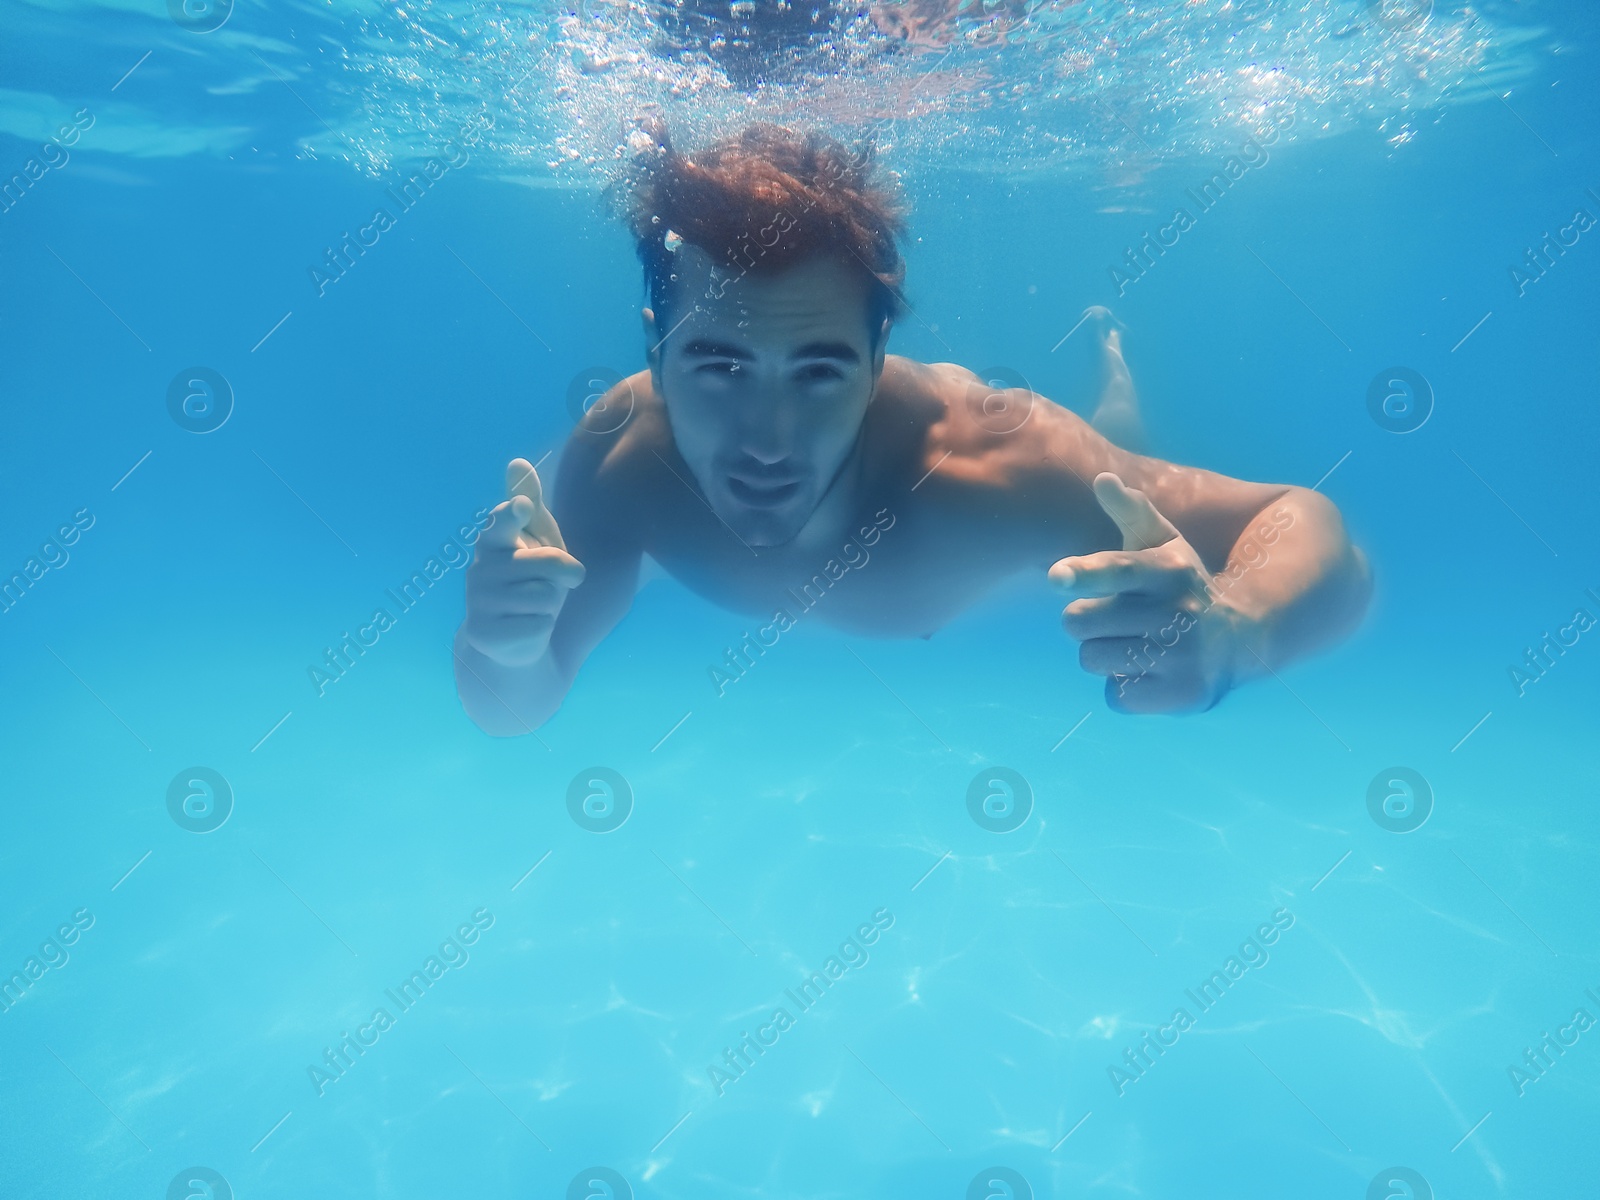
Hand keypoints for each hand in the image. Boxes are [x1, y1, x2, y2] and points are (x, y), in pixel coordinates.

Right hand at [463, 458, 585, 666]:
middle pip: (550, 564)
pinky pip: (539, 626)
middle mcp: (479, 568)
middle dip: (566, 575)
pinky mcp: (484, 634)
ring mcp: (477, 602)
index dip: (514, 515)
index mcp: (492, 540)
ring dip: (552, 605)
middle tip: (555, 583)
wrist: (509, 637)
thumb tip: (518, 461)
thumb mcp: (535, 539)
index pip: (503, 523)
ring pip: (546, 597)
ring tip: (534, 607)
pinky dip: (542, 629)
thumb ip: (529, 503)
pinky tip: (524, 628)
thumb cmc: (528, 578)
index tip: (521, 507)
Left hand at [1049, 473, 1244, 713]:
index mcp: (1169, 570)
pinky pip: (1115, 695)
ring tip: (1135, 643)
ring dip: (1102, 653)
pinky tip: (1150, 672)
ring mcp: (1183, 657)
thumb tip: (1102, 479)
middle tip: (1114, 617)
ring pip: (1092, 658)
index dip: (1085, 572)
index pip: (1118, 569)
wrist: (1241, 639)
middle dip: (1085, 619)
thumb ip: (1131, 512)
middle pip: (1081, 621)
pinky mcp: (1183, 695)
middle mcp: (1179, 612)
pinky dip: (1124, 687)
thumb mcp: (1164, 545)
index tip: (1056, 576)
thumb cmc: (1181, 586)